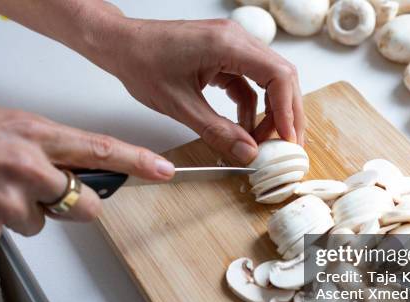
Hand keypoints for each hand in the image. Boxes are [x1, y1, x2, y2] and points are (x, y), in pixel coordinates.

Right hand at [0, 106, 174, 246]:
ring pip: (40, 224)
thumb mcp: (5, 126)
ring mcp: (8, 204)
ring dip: (21, 212)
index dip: (137, 163)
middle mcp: (27, 169)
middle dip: (74, 205)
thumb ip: (46, 148)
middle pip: (85, 205)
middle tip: (43, 192)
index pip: (100, 150)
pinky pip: (4, 235)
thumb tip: (75, 169)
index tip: (163, 170)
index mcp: (33, 135)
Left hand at [96, 18, 305, 163]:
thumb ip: (217, 131)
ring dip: (269, 112)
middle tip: (286, 145)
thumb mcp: (180, 106)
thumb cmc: (142, 63)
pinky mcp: (224, 55)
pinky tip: (244, 128)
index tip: (288, 139)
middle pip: (281, 77)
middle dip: (286, 114)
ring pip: (268, 80)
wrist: (121, 45)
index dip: (288, 111)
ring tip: (262, 142)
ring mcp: (232, 46)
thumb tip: (247, 152)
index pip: (278, 76)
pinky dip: (251, 106)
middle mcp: (236, 39)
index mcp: (227, 45)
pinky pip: (249, 82)